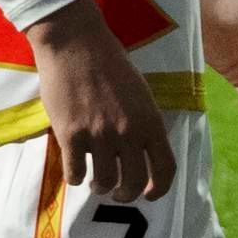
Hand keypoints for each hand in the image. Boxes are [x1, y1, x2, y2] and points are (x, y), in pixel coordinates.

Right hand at [27, 0, 172, 201]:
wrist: (75, 42)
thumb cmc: (108, 62)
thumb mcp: (140, 92)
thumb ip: (143, 122)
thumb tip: (139, 150)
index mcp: (150, 121)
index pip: (166, 168)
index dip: (160, 189)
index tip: (150, 194)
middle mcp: (128, 132)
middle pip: (134, 183)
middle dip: (126, 195)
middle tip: (117, 193)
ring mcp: (99, 135)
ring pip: (104, 182)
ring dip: (100, 187)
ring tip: (95, 182)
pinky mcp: (71, 134)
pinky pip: (75, 172)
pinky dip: (75, 177)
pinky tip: (75, 171)